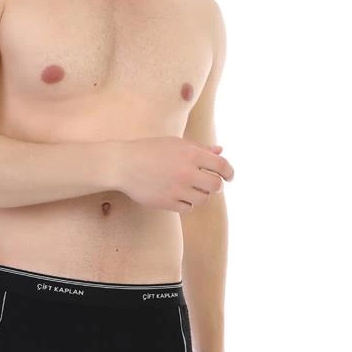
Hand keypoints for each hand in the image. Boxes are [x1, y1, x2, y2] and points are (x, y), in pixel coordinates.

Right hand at [115, 136, 233, 210]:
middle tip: (209, 183)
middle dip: (216, 185)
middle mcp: (186, 172)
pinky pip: (187, 208)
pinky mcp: (167, 203)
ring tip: (190, 188)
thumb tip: (220, 152)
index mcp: (191, 154)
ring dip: (200, 194)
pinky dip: (186, 203)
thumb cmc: (150, 151)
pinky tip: (177, 194)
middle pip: (216, 186)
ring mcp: (177, 189)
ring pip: (203, 199)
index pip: (222, 166)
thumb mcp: (176, 144)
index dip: (229, 172)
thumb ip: (200, 149)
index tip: (229, 176)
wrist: (123, 164)